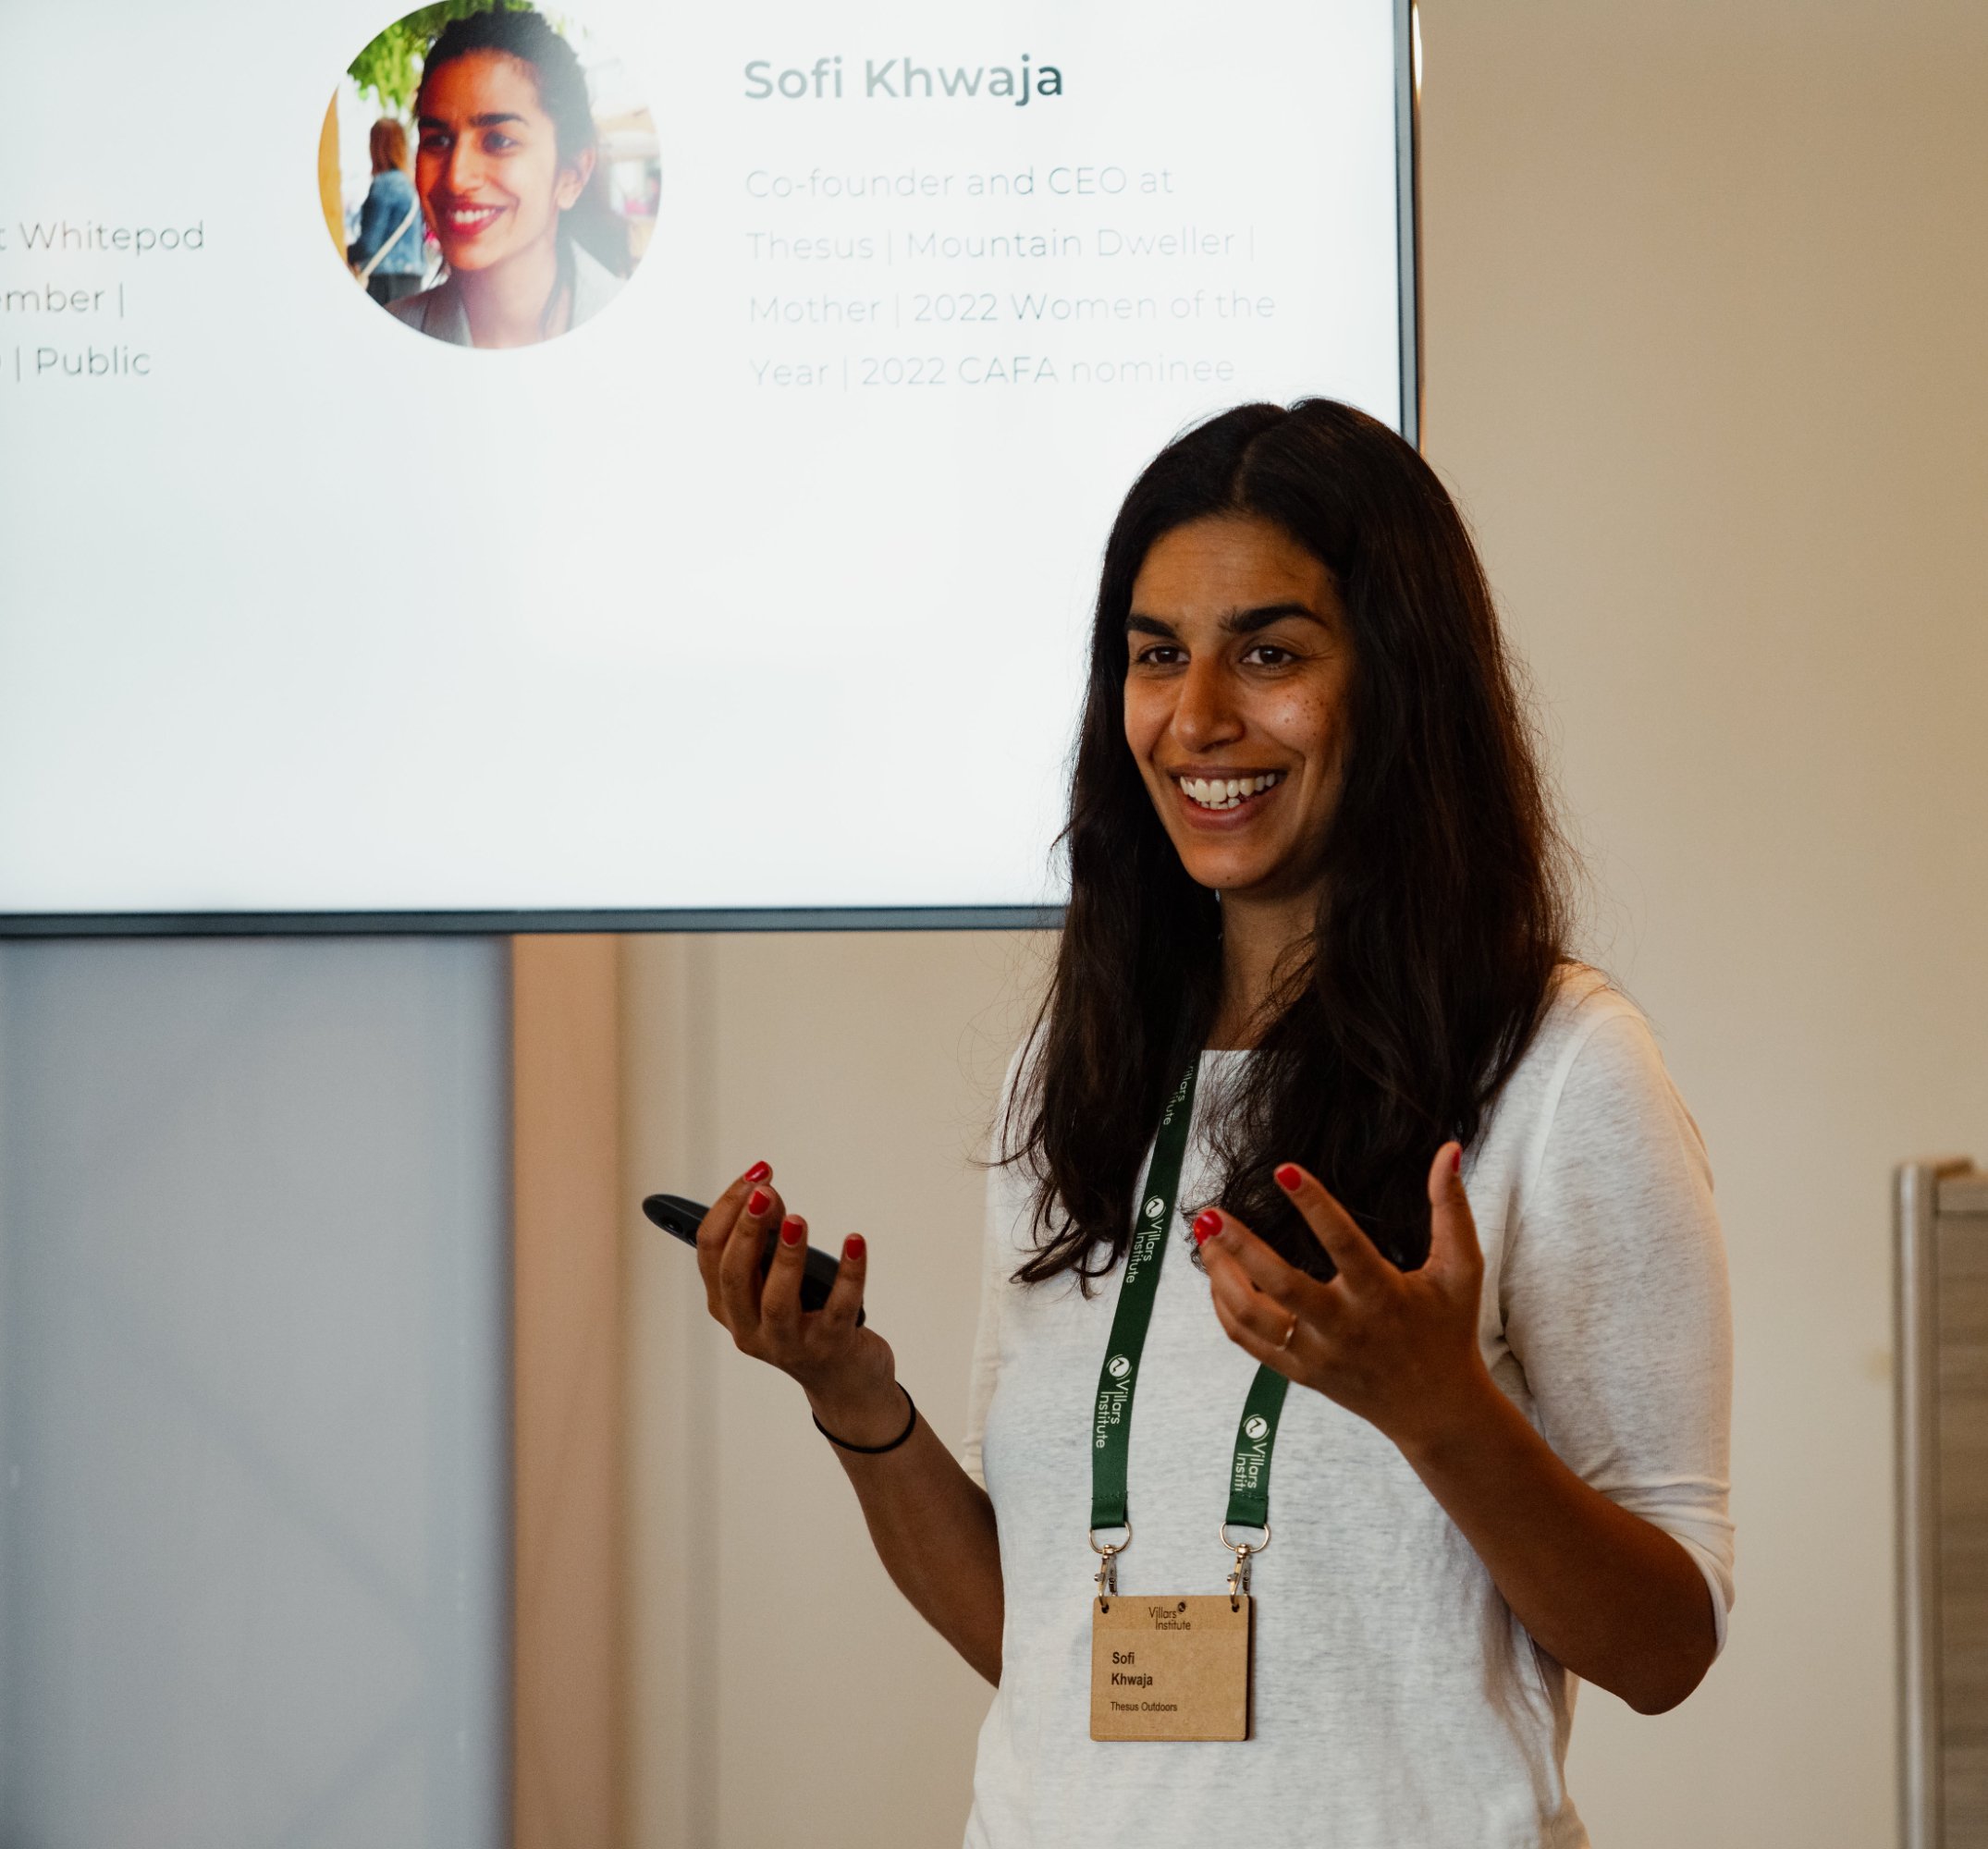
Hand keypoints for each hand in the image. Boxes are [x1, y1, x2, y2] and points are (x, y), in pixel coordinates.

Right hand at [696, 1162, 903, 1443]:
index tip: (754, 1174)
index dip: (727, 1209)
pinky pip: (839, 1308)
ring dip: (785, 1257)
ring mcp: (788, 1344)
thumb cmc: (806, 1317)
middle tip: (765, 1191)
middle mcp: (749, 1330)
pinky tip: (855, 1241)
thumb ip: (772, 1238)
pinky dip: (849, 1273)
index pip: (710, 1254)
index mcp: (727, 1307)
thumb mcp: (781, 1278)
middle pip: (734, 1277)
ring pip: (777, 1301)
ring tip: (797, 1219)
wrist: (845, 1381)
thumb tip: (768, 1195)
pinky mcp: (831, 1348)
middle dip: (747, 1230)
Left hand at [1193, 1146, 1494, 1459]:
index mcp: (1383, 1296)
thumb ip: (1451, 1209)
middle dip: (1241, 1247)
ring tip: (1207, 1238)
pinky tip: (1217, 1277)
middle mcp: (1345, 1327)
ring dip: (1221, 1276)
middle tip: (1211, 1213)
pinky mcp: (1299, 1372)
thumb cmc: (1448, 1330)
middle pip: (1281, 1285)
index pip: (1343, 1245)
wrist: (1436, 1409)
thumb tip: (1449, 1151)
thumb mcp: (1461, 1269)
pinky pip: (1248, 1341)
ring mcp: (1317, 1353)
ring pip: (1253, 1316)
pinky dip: (1224, 1308)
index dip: (1314, 1206)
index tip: (1284, 1170)